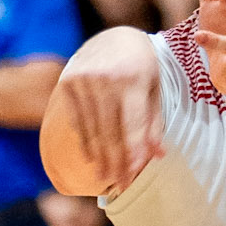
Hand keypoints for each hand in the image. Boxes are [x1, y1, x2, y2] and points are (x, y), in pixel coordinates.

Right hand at [49, 37, 163, 194]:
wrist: (112, 38)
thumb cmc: (141, 68)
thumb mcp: (154, 89)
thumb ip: (154, 122)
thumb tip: (158, 156)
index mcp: (132, 77)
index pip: (132, 124)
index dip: (132, 152)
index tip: (132, 176)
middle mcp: (105, 78)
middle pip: (110, 131)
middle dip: (116, 162)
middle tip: (120, 186)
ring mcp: (83, 80)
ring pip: (92, 128)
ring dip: (100, 157)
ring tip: (106, 179)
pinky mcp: (68, 83)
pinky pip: (78, 120)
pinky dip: (86, 141)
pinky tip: (93, 159)